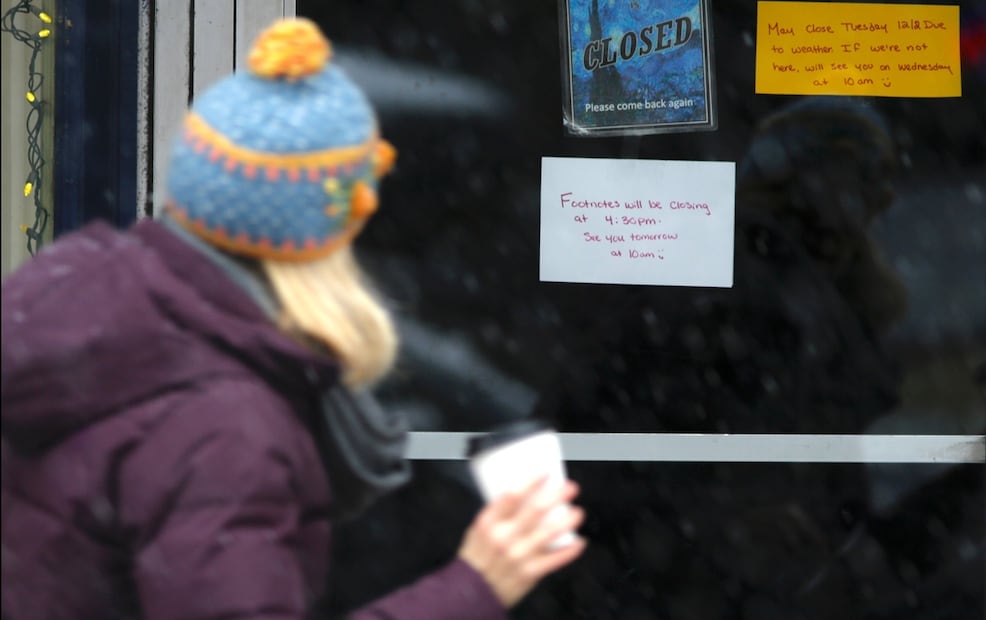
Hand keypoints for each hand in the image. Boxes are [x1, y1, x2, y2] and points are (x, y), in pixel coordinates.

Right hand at [457, 477, 586, 607]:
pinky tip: (579, 542)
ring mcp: (518, 555)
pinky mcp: (529, 573)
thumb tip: (525, 493)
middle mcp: (504, 537)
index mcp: (489, 522)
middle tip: (571, 487)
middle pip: (535, 511)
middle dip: (557, 496)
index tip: (546, 474)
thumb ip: (498, 514)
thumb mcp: (478, 529)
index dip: (531, 482)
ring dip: (567, 521)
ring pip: (548, 534)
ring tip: (577, 513)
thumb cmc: (477, 557)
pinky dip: (569, 551)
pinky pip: (554, 560)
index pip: (512, 496)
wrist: (472, 592)